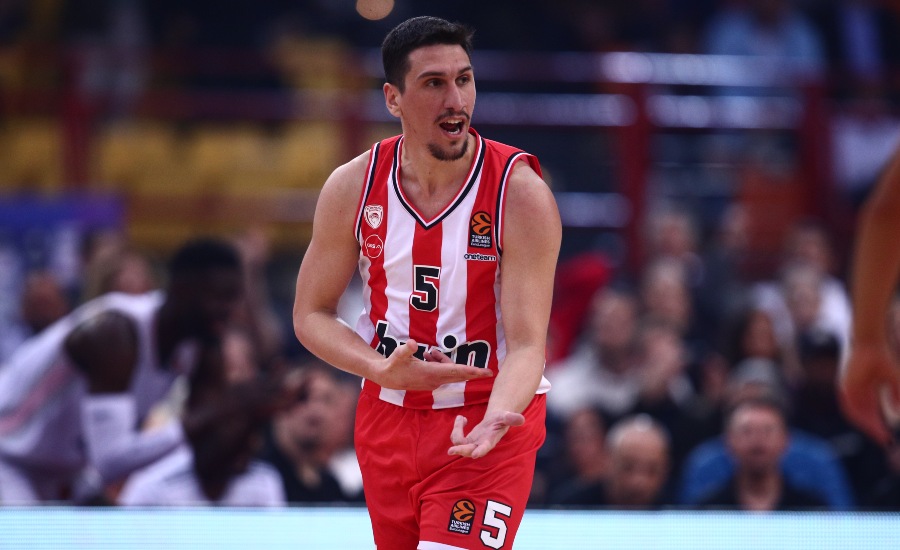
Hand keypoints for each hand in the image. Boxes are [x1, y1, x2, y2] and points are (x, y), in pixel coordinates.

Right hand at [372, 339, 492, 390]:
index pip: (456, 372)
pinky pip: (443, 372)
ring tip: (429, 353)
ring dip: (445, 361)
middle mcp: (435, 380)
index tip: (485, 373)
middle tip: (489, 372)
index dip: (471, 371)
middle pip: (459, 375)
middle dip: (473, 373)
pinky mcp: (431, 382)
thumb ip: (406, 349)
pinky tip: (429, 356)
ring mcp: (434, 382)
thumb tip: (413, 343)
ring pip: (449, 371)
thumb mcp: (397, 355)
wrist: (387, 377)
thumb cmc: (393, 365)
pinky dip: (440, 363)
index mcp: (431, 374)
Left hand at [448, 411, 524, 458]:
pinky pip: (456, 437)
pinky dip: (456, 427)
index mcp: (490, 441)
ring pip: (458, 443)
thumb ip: (512, 418)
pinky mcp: (466, 441)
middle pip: (468, 451)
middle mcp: (480, 445)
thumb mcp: (507, 416)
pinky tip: (462, 418)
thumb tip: (522, 419)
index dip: (480, 451)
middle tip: (451, 450)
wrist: (496, 421)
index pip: (485, 448)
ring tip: (462, 418)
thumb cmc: (502, 419)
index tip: (475, 455)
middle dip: (460, 451)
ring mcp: (472, 444)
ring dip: (456, 430)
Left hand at [839, 342, 899, 445]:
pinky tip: (868, 423)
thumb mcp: (894, 381)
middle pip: (863, 417)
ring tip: (879, 435)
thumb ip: (897, 395)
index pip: (870, 414)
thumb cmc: (882, 360)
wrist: (869, 347)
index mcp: (865, 393)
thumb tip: (897, 413)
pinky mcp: (844, 387)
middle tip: (884, 440)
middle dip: (873, 429)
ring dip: (866, 425)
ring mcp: (848, 391)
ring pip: (855, 414)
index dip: (878, 426)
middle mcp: (855, 394)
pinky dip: (857, 415)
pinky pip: (848, 405)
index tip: (887, 438)